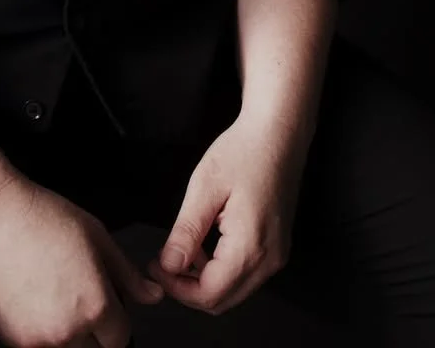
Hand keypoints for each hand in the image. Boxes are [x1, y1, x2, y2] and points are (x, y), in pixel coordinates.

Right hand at [0, 172, 163, 346]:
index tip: (107, 303)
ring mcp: (37, 340)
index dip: (116, 318)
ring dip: (69, 335)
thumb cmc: (38, 215)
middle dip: (95, 330)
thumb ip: (127, 273)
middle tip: (80, 297)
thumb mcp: (96, 235)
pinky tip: (36, 302)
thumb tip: (152, 296)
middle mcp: (68, 331)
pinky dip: (42, 335)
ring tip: (57, 297)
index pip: (121, 338)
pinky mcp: (10, 340)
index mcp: (95, 306)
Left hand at [145, 114, 306, 316]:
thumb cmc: (243, 152)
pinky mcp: (277, 247)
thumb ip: (186, 232)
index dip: (176, 288)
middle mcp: (269, 260)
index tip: (155, 266)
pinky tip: (205, 245)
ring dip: (204, 280)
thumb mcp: (205, 187)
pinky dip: (221, 270)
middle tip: (163, 262)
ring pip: (234, 291)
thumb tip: (168, 266)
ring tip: (182, 249)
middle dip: (188, 289)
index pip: (209, 294)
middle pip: (222, 300)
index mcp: (250, 247)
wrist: (279, 133)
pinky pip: (246, 275)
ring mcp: (277, 255)